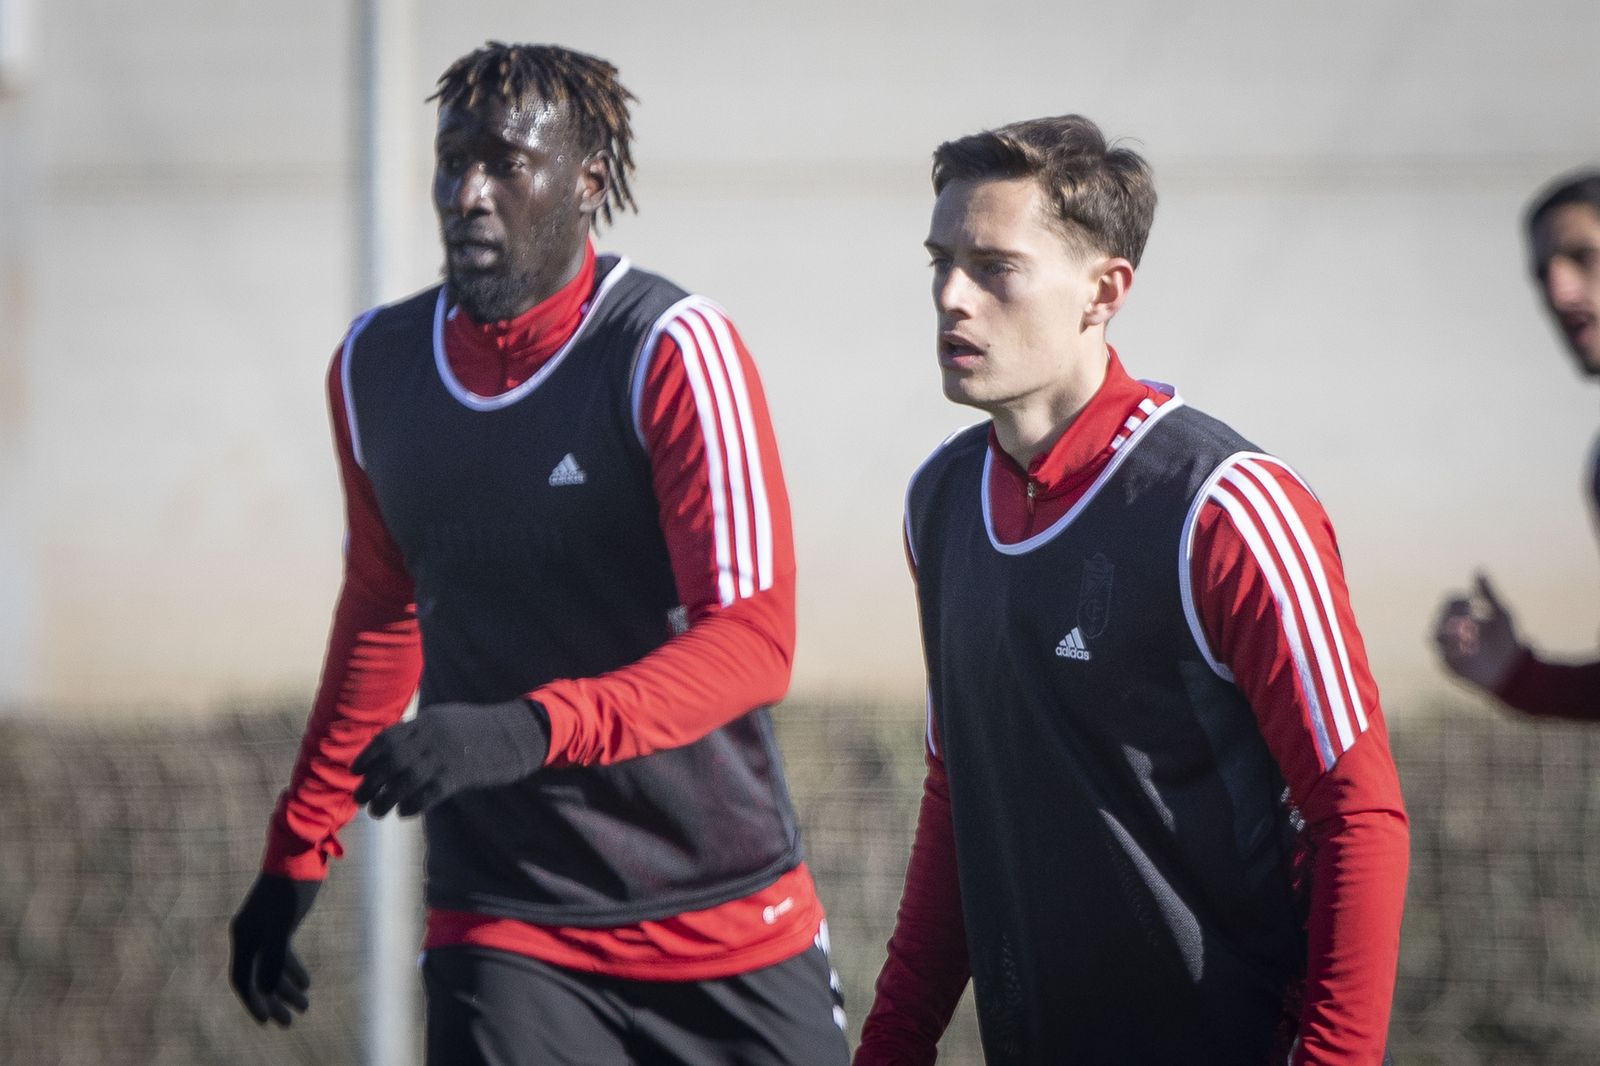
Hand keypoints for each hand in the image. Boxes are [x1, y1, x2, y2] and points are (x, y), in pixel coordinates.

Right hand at [228, 873, 319, 1025]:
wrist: (301, 853)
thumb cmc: (291, 888)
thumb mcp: (284, 924)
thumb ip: (274, 957)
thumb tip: (264, 990)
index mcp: (244, 936)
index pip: (243, 979)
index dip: (254, 1002)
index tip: (267, 1021)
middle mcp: (250, 935)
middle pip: (258, 977)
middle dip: (273, 1001)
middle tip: (289, 1021)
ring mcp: (264, 929)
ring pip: (272, 966)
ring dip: (286, 987)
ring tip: (305, 1006)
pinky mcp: (280, 923)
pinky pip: (282, 953)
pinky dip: (292, 968)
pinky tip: (305, 982)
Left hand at [352, 698, 550, 817]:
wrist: (518, 733)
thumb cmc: (481, 729)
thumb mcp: (448, 719)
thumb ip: (422, 730)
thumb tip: (394, 748)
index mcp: (429, 720)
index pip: (388, 738)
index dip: (368, 755)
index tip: (356, 770)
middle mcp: (434, 736)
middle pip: (392, 761)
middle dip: (372, 781)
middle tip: (361, 797)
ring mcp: (447, 756)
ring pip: (406, 781)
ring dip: (386, 799)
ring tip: (377, 811)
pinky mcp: (462, 775)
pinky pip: (429, 793)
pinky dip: (413, 804)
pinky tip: (405, 812)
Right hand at [1433, 572, 1524, 689]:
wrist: (1513, 670)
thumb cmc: (1508, 641)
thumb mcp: (1500, 613)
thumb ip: (1488, 593)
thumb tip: (1478, 570)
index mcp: (1462, 617)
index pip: (1448, 603)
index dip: (1456, 600)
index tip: (1469, 600)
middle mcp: (1451, 632)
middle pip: (1440, 616)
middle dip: (1454, 615)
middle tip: (1470, 617)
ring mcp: (1447, 650)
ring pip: (1435, 634)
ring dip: (1450, 631)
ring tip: (1469, 632)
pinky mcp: (1448, 666)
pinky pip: (1442, 653)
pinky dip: (1453, 648)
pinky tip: (1468, 646)